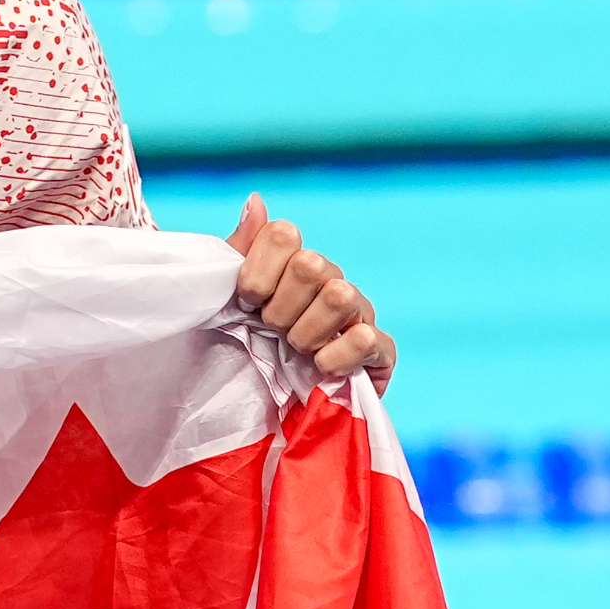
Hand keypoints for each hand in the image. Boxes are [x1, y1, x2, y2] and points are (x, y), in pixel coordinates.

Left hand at [224, 192, 395, 393]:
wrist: (266, 408)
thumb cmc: (245, 346)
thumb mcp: (229, 299)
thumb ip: (240, 249)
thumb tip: (257, 200)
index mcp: (294, 260)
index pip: (283, 234)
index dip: (256, 273)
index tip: (245, 302)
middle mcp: (331, 279)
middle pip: (311, 265)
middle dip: (279, 308)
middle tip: (270, 330)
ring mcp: (360, 313)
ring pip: (341, 295)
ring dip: (305, 333)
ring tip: (295, 351)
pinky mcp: (379, 353)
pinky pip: (368, 338)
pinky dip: (336, 357)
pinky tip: (320, 368)